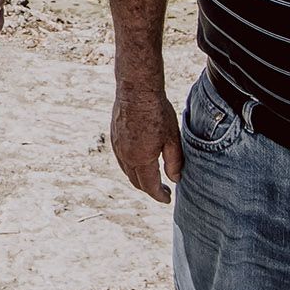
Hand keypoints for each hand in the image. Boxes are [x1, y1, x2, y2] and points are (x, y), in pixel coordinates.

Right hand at [110, 80, 180, 204]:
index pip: (150, 187)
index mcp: (141, 160)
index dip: (160, 196)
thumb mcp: (172, 138)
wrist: (136, 89)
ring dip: (140, 178)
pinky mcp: (114, 138)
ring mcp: (117, 147)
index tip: (168, 199)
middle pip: (137, 182)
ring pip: (127, 171)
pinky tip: (141, 161)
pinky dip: (131, 166)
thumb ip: (174, 162)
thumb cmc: (157, 112)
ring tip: (153, 177)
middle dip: (150, 189)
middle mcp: (126, 157)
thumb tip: (175, 180)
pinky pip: (122, 159)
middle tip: (164, 190)